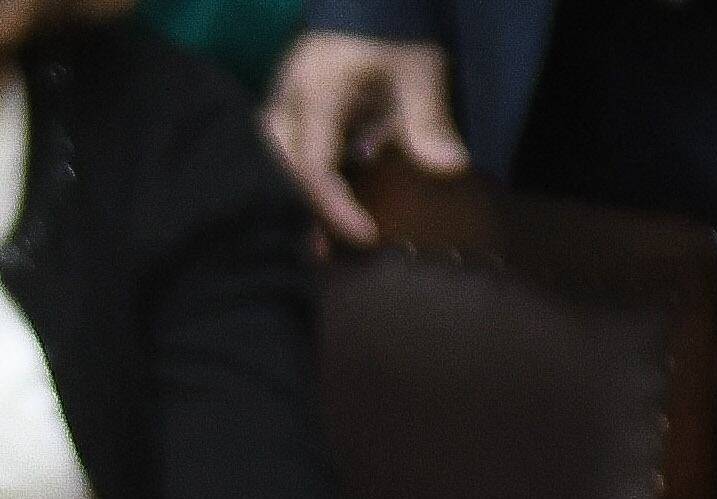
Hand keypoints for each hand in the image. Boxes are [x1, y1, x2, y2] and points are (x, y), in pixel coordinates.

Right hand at [262, 32, 467, 247]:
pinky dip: (291, 178)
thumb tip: (449, 167)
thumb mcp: (421, 69)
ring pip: (267, 161)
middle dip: (296, 213)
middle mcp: (286, 101)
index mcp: (316, 94)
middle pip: (273, 170)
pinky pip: (277, 148)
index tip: (365, 236)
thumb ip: (428, 119)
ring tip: (312, 238)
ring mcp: (281, 99)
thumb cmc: (398, 26)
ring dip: (288, 198)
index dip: (334, 206)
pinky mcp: (287, 101)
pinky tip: (309, 202)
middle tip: (321, 254)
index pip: (312, 164)